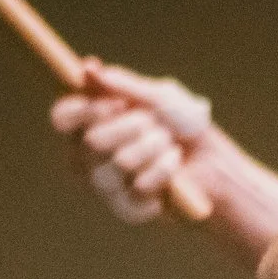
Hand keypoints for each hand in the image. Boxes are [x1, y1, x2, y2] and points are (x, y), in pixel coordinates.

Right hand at [50, 57, 213, 224]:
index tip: (115, 103)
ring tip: (169, 143)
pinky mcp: (127, 209)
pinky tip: (175, 166)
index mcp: (87, 124)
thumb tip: (90, 69)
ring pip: (120, 162)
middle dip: (133, 126)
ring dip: (154, 146)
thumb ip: (125, 84)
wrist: (215, 163)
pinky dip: (165, 170)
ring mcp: (106, 185)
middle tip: (155, 122)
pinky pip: (139, 187)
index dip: (83, 110)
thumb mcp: (159, 96)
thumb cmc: (183, 126)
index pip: (62, 118)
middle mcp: (88, 157)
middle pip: (91, 141)